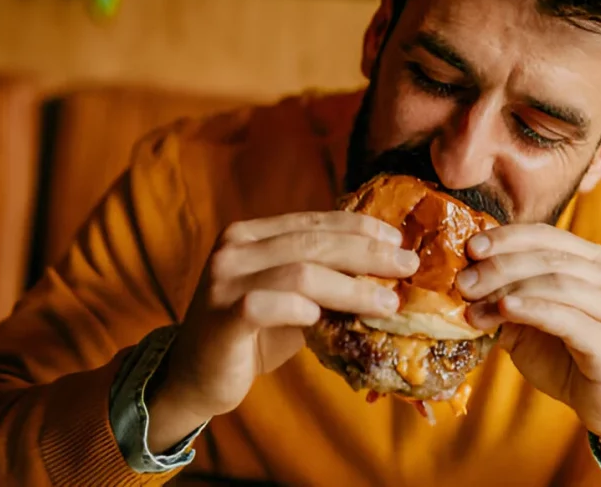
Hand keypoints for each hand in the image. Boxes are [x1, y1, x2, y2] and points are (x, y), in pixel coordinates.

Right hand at [146, 211, 418, 452]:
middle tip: (406, 267)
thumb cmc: (251, 335)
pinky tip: (324, 318)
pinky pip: (268, 305)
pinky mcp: (222, 317)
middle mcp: (234, 249)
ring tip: (387, 302)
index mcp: (251, 234)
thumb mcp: (290, 297)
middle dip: (367, 254)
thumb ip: (322, 277)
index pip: (314, 222)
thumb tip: (385, 270)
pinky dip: (301, 309)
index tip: (398, 241)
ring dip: (351, 287)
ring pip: (300, 272)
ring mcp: (224, 281)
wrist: (194, 377)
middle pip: (313, 243)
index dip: (359, 227)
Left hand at [456, 224, 600, 460]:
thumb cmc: (567, 356)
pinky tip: (505, 310)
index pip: (545, 235)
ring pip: (556, 284)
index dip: (506, 238)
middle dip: (499, 266)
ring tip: (474, 306)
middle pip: (547, 258)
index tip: (470, 248)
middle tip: (464, 282)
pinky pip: (566, 318)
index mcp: (594, 261)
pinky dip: (532, 309)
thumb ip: (506, 296)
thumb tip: (464, 277)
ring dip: (508, 291)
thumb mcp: (529, 320)